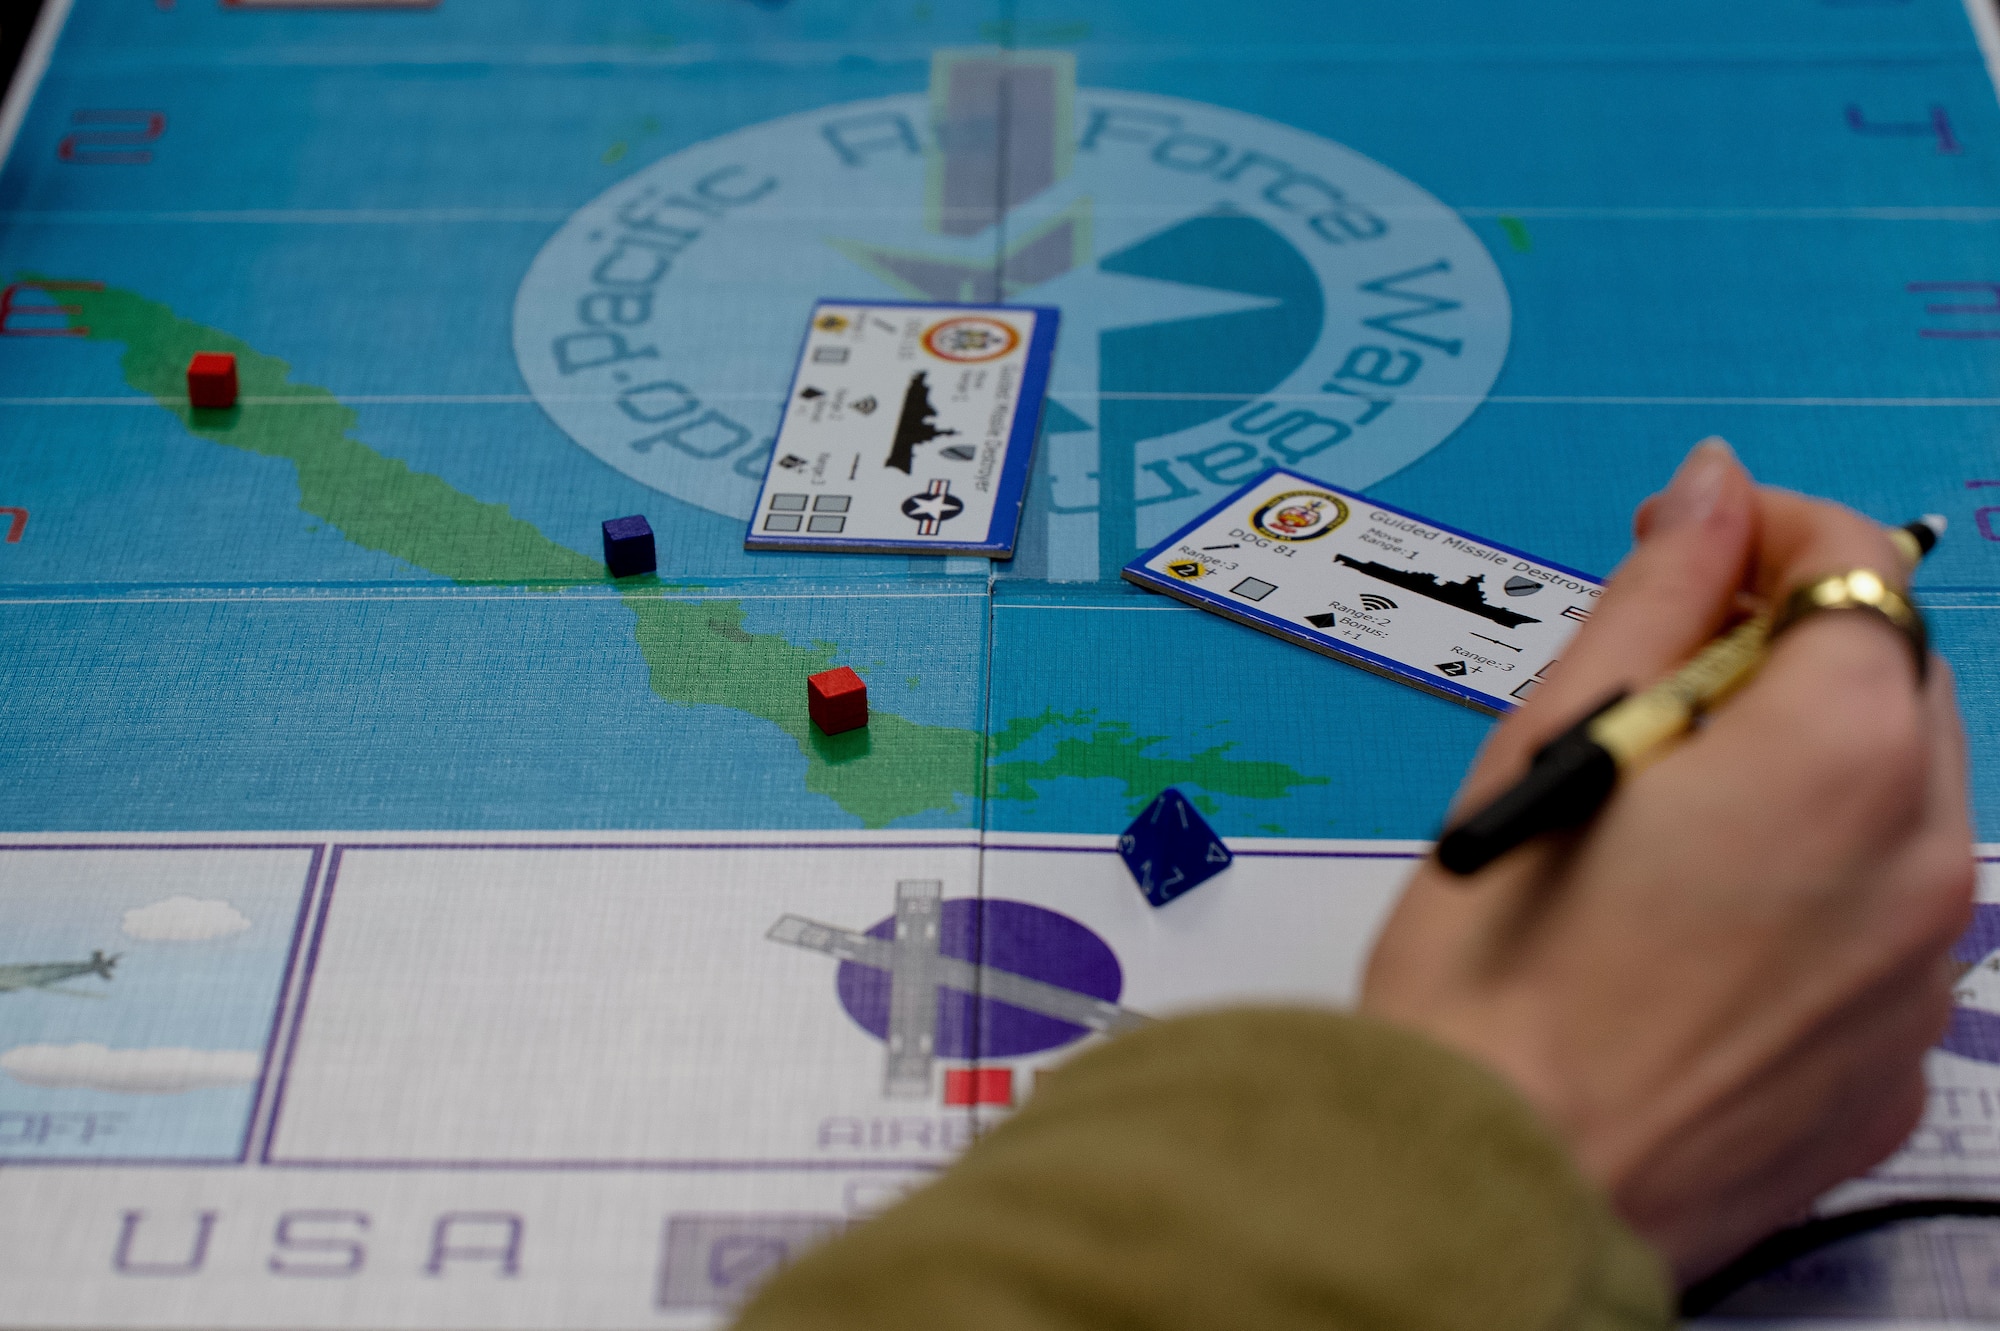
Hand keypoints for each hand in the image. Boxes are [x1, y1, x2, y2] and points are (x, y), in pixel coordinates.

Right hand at [1361, 439, 1975, 1280]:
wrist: (1494, 1188)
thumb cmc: (1494, 976)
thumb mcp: (1555, 744)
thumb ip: (1657, 598)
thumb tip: (1711, 488)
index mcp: (1843, 754)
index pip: (1858, 561)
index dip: (1762, 530)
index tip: (1683, 548)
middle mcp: (1927, 858)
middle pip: (1890, 679)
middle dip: (1785, 651)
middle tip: (1650, 691)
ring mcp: (1926, 975)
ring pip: (1893, 804)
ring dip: (1800, 771)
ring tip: (1655, 826)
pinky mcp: (1896, 1061)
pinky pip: (1883, 927)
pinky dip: (1812, 890)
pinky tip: (1691, 930)